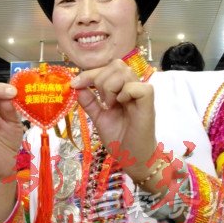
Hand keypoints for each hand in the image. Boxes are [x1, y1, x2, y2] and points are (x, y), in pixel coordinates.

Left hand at [70, 59, 156, 179]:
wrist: (132, 158)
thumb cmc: (119, 138)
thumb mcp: (99, 118)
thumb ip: (89, 102)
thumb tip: (76, 86)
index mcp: (121, 89)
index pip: (107, 68)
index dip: (89, 73)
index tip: (75, 84)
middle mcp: (132, 87)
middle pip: (116, 65)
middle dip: (99, 79)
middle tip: (101, 101)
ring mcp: (141, 94)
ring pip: (124, 72)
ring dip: (110, 87)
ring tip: (110, 105)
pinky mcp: (148, 103)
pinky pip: (138, 87)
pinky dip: (126, 92)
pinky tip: (121, 105)